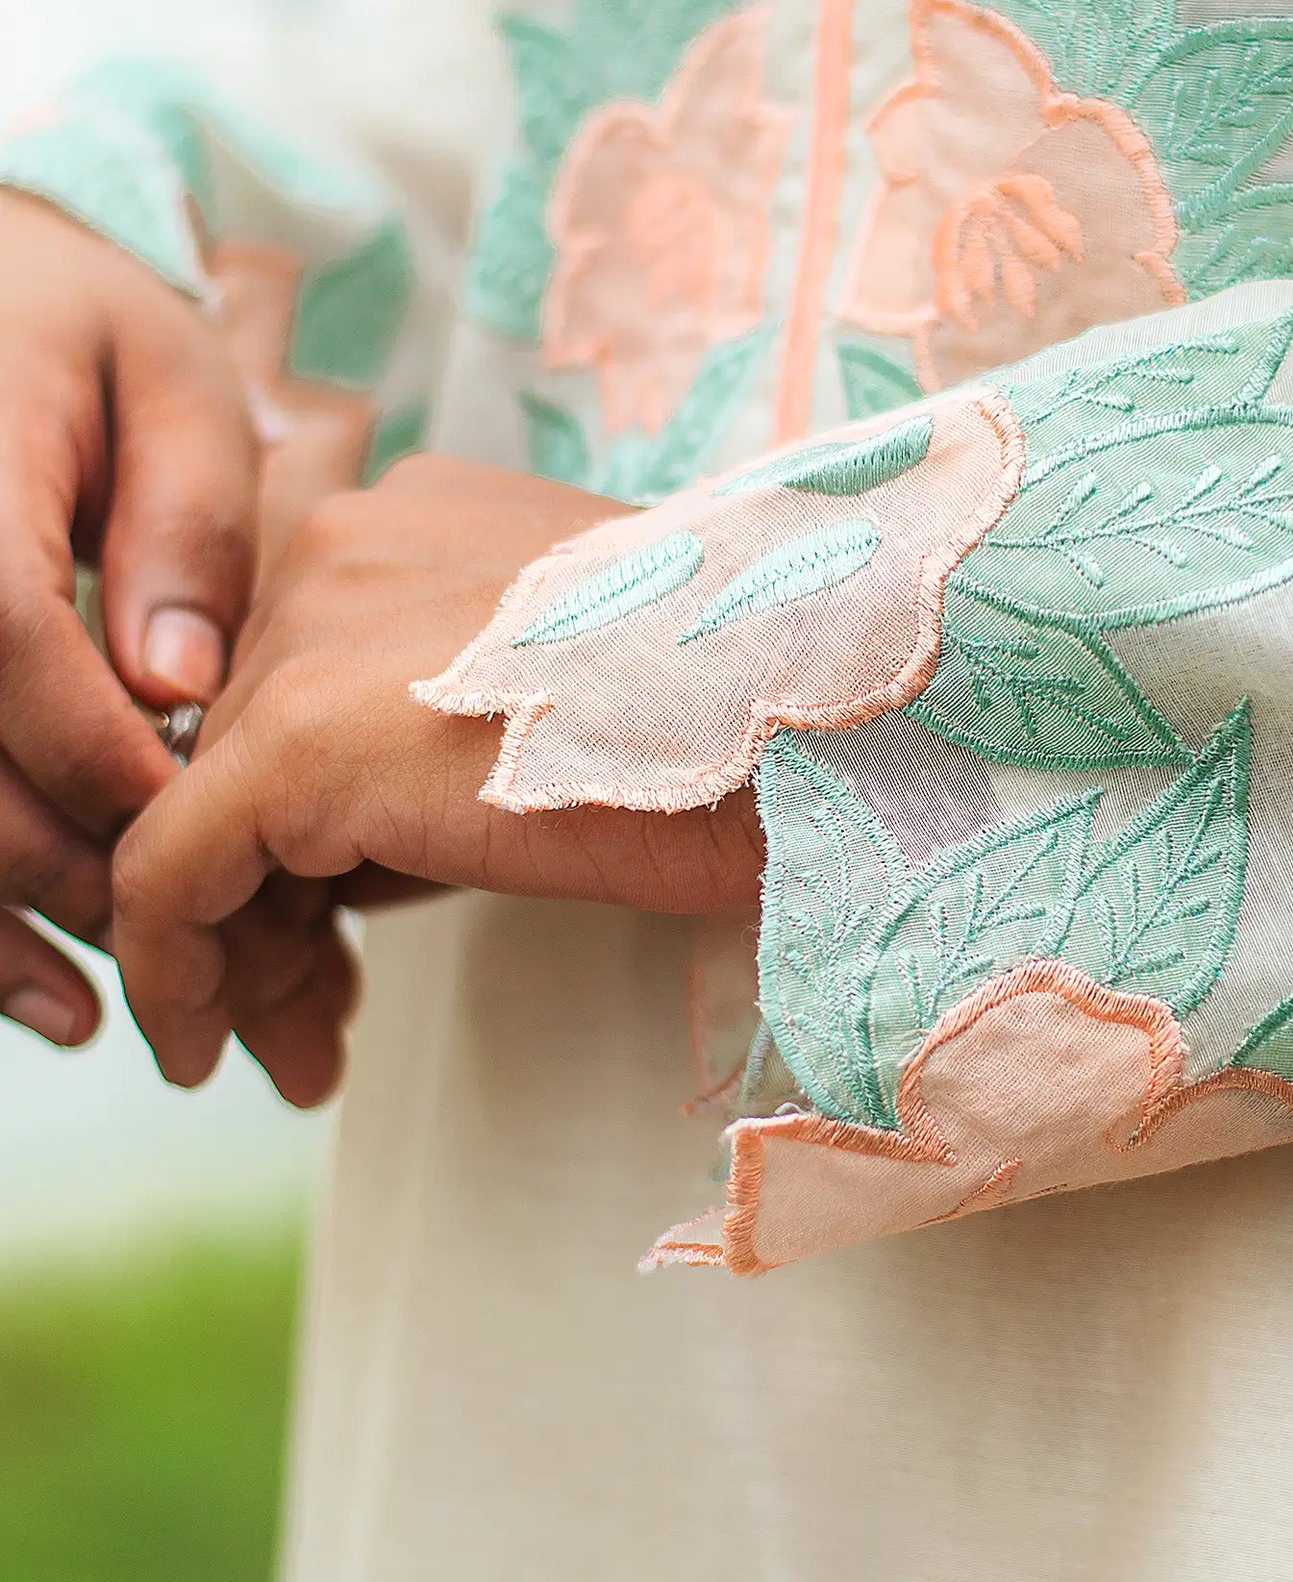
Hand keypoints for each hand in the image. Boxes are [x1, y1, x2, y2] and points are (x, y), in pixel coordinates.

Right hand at [0, 188, 259, 1048]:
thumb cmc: (68, 327)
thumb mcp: (161, 374)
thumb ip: (184, 514)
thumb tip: (180, 677)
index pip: (6, 643)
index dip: (109, 757)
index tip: (220, 831)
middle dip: (72, 876)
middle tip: (203, 963)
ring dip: (1, 929)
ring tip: (102, 1018)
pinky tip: (37, 993)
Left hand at [110, 454, 765, 1103]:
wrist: (831, 721)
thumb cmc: (754, 724)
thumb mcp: (578, 705)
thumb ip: (450, 740)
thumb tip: (355, 862)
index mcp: (412, 520)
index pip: (294, 681)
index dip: (294, 825)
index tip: (331, 935)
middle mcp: (339, 540)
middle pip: (236, 751)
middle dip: (267, 904)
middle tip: (308, 1026)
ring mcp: (310, 629)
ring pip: (198, 816)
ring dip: (241, 955)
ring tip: (293, 1061)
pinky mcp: (296, 737)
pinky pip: (172, 871)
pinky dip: (173, 971)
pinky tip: (199, 1053)